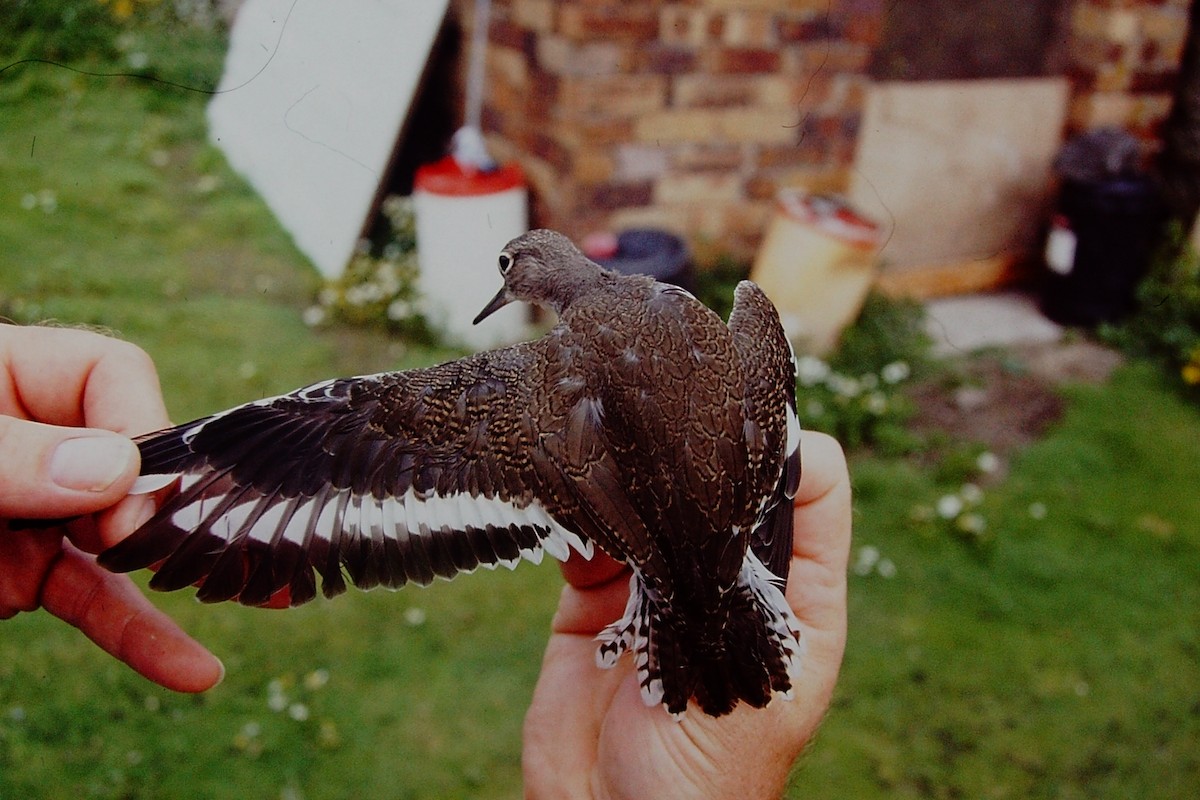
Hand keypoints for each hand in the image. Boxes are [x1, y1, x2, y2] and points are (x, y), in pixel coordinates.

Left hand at [0, 324, 222, 691]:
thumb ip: (9, 453)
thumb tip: (120, 473)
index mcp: (8, 372)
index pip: (111, 376)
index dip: (138, 428)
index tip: (129, 491)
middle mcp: (35, 438)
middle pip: (135, 459)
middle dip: (176, 507)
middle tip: (203, 550)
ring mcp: (35, 512)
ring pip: (126, 543)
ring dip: (187, 577)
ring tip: (266, 599)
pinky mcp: (24, 576)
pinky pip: (94, 604)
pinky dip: (139, 635)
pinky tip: (189, 669)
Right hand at [523, 431, 850, 798]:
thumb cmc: (707, 780)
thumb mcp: (753, 680)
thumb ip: (748, 590)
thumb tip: (739, 491)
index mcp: (797, 604)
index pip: (816, 501)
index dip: (795, 454)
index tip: (756, 418)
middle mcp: (728, 590)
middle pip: (726, 496)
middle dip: (701, 460)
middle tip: (673, 421)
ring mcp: (658, 596)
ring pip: (653, 511)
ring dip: (634, 487)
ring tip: (619, 464)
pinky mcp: (593, 608)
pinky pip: (590, 546)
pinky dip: (582, 523)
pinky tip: (579, 511)